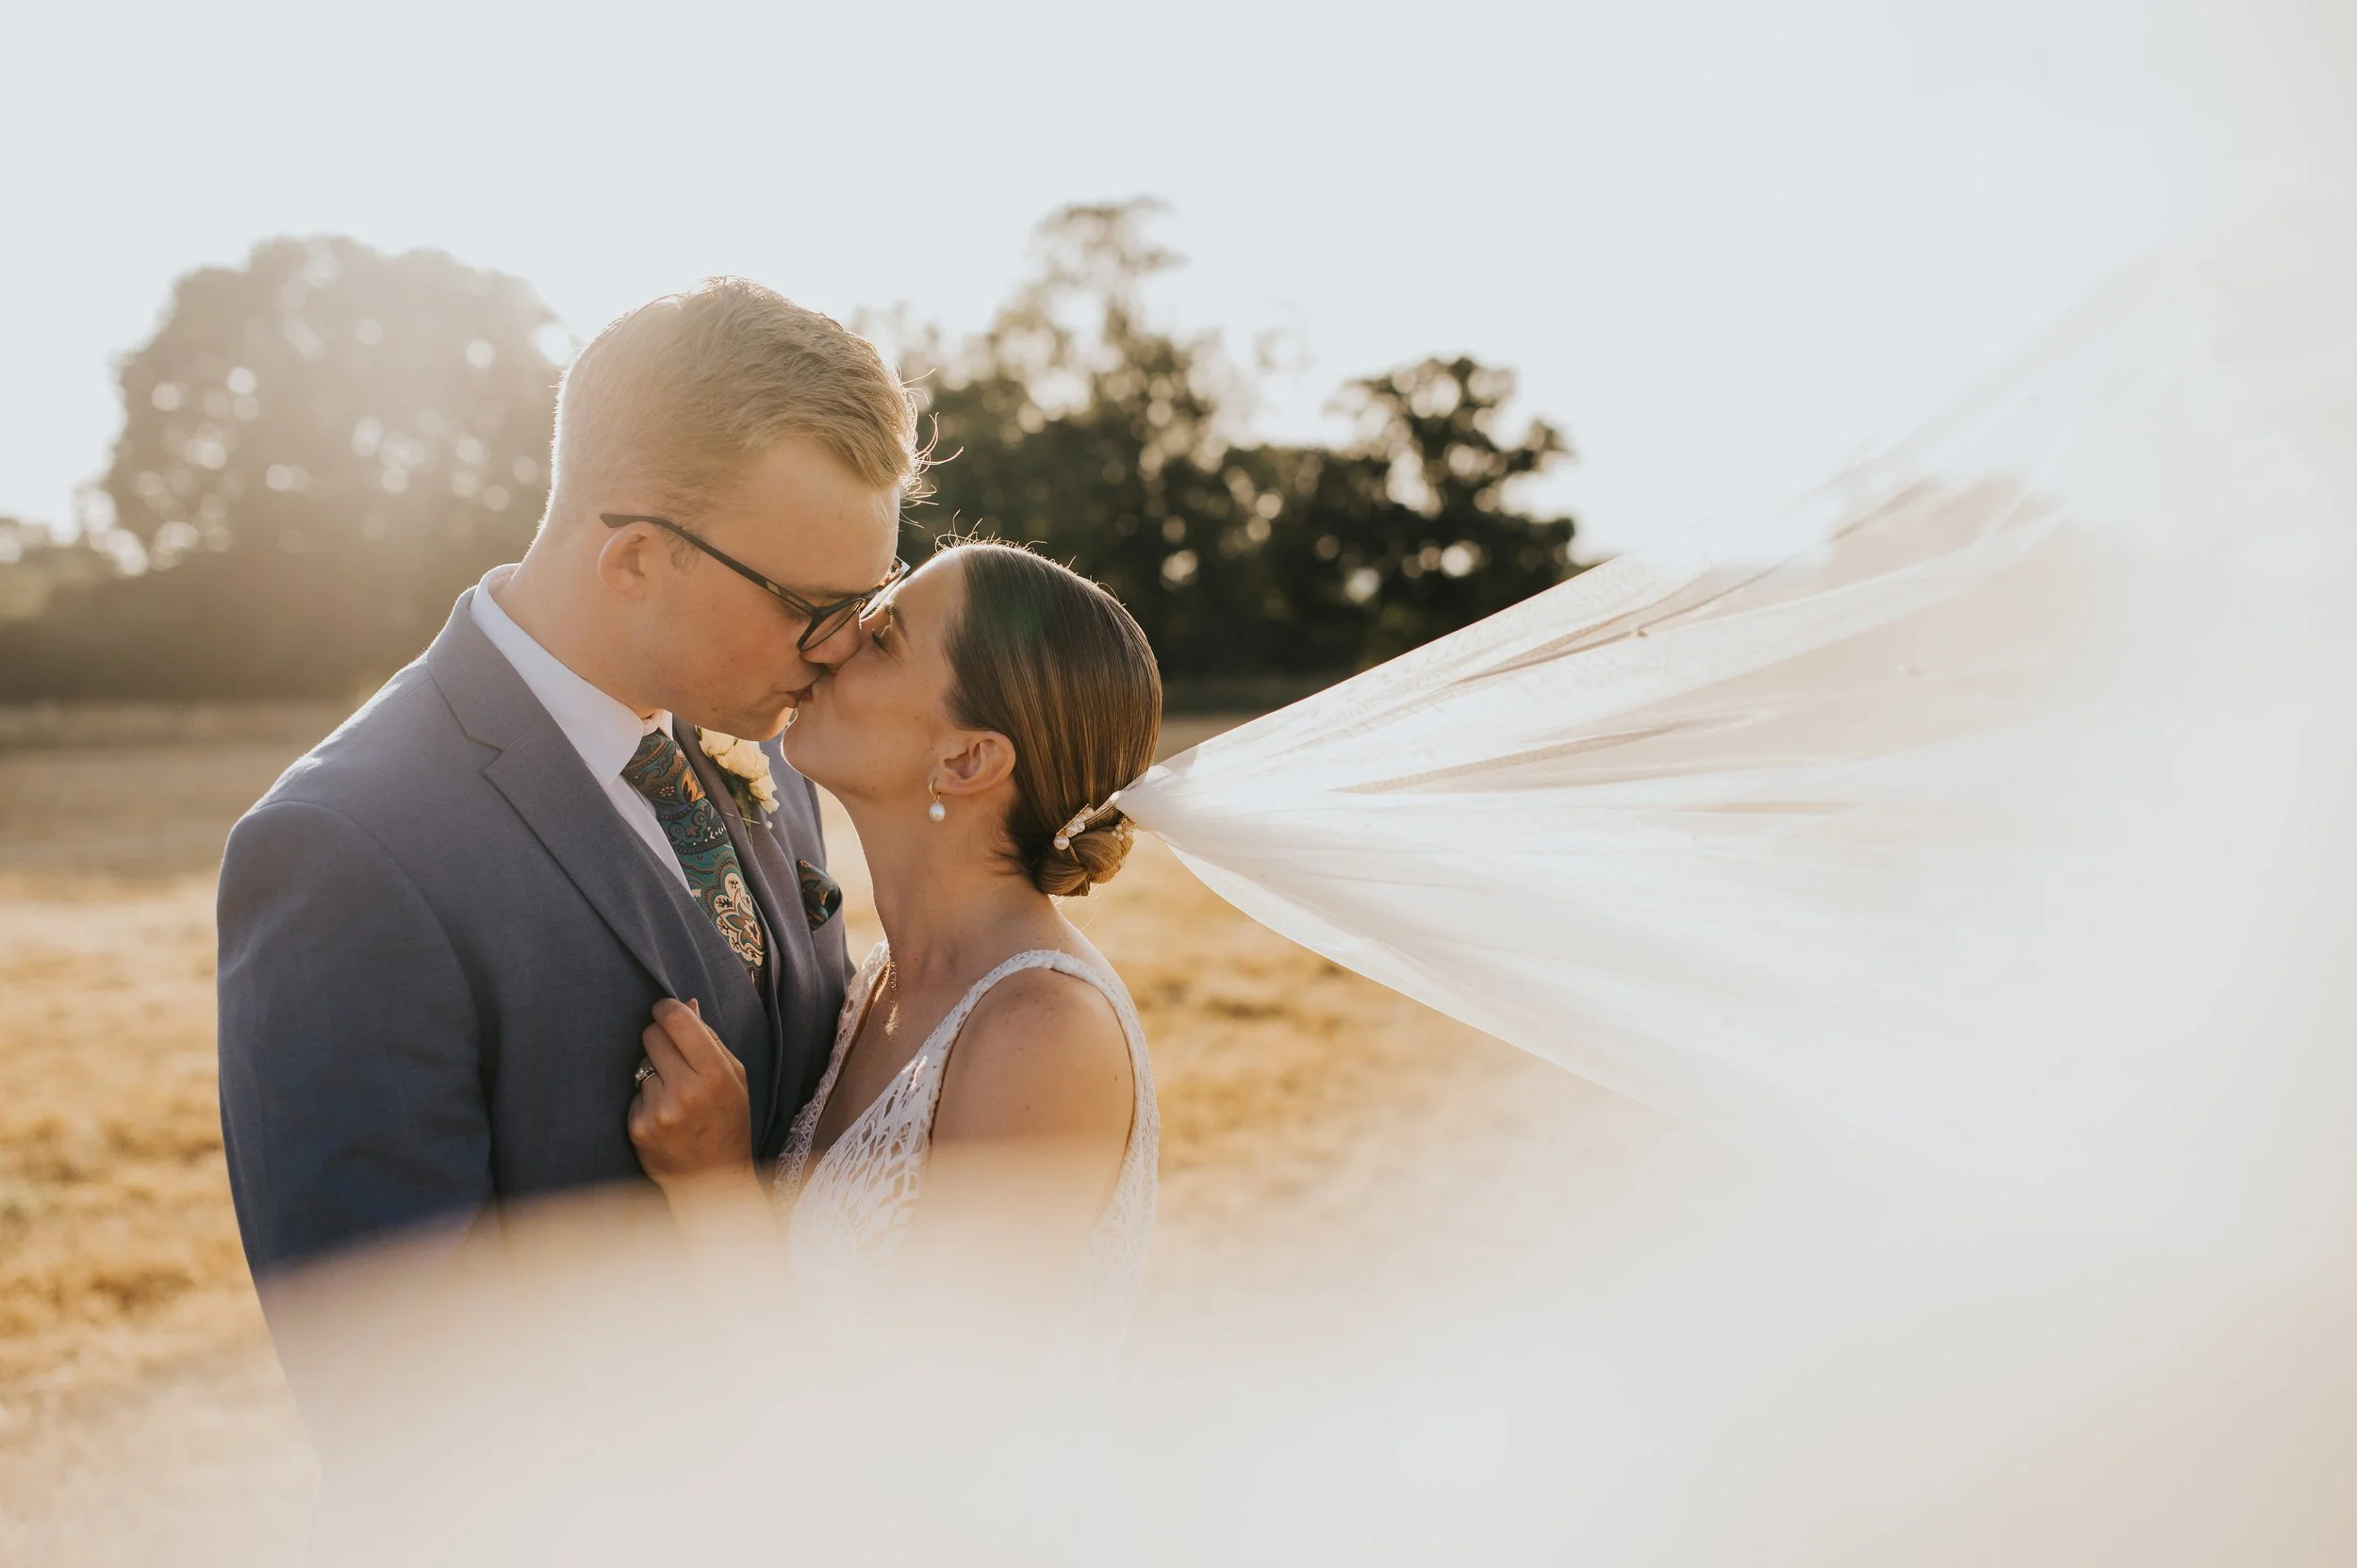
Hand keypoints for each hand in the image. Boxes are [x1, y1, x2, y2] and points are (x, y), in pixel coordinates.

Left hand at [626, 998, 754, 1198]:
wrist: (712, 1181)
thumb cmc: (728, 1123)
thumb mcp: (735, 1078)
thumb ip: (711, 1039)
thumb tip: (687, 1004)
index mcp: (715, 1073)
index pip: (676, 1019)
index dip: (665, 1008)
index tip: (664, 1010)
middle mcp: (685, 1090)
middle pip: (651, 1035)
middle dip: (658, 1038)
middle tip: (671, 1055)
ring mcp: (658, 1110)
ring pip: (641, 1065)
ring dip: (654, 1073)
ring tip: (675, 1098)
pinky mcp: (638, 1127)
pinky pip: (635, 1093)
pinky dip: (646, 1099)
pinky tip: (664, 1117)